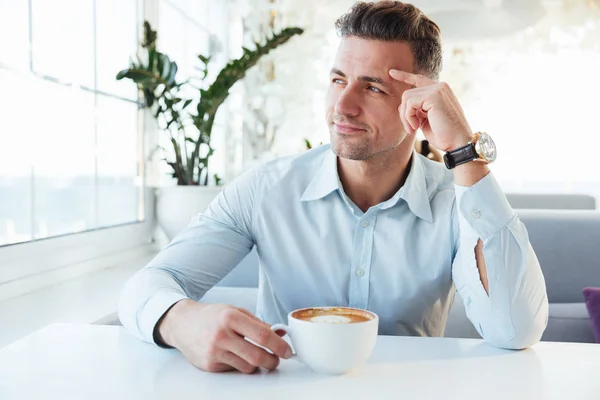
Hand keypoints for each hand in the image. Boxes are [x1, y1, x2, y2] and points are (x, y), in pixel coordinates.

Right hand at [157, 300, 292, 373]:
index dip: (279, 345)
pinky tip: (234, 354)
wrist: (182, 323)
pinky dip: (240, 364)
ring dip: (257, 364)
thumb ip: (258, 323)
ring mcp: (214, 352)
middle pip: (257, 356)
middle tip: (277, 359)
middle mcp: (222, 335)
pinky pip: (234, 369)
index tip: (287, 350)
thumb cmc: (211, 316)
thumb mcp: (235, 311)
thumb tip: (280, 333)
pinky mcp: (209, 365)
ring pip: (247, 367)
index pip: (262, 335)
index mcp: (231, 317)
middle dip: (273, 361)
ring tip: (256, 356)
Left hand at [389, 69, 472, 151]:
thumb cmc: (443, 135)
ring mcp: (438, 89)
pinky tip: (416, 127)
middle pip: (408, 93)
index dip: (404, 76)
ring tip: (414, 129)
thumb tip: (400, 106)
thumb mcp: (425, 121)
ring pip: (406, 97)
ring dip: (406, 116)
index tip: (391, 73)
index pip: (419, 79)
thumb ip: (415, 110)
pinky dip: (409, 117)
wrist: (458, 143)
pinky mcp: (434, 95)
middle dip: (404, 113)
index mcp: (439, 91)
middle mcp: (440, 86)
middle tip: (410, 129)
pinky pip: (410, 103)